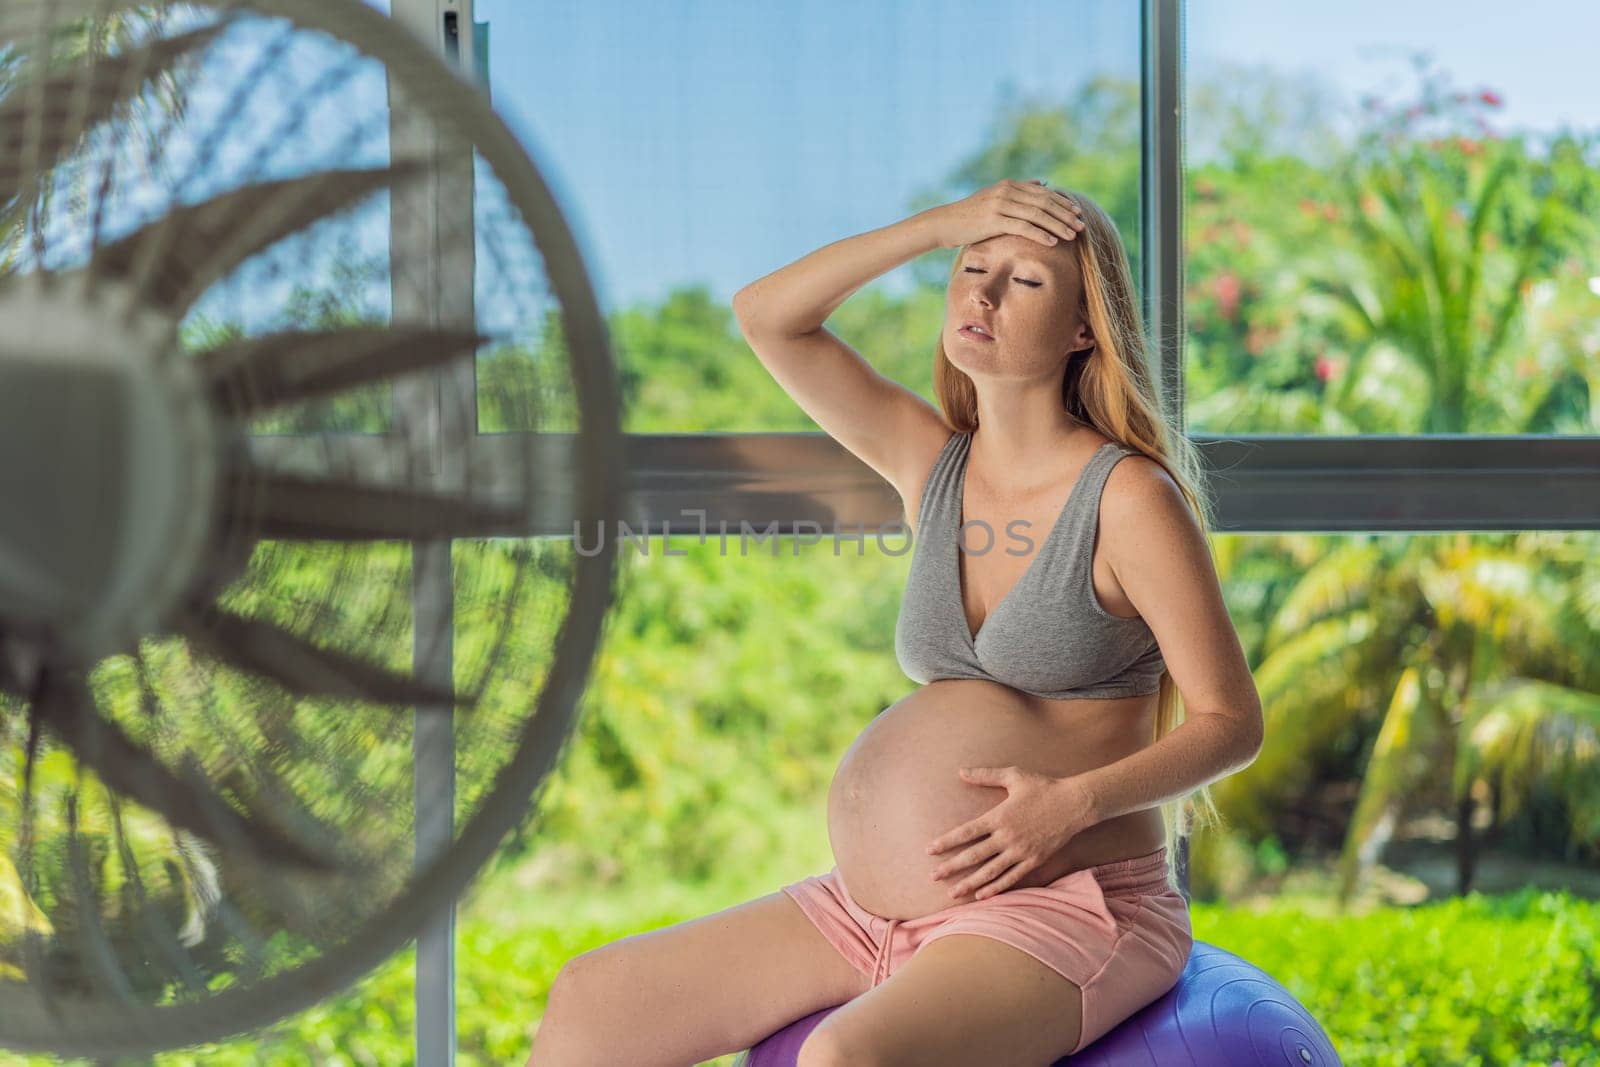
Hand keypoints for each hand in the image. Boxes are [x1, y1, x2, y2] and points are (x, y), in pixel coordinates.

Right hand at [924, 179, 1085, 250]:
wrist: (945, 223)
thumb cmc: (970, 215)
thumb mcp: (994, 197)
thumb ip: (1019, 190)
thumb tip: (1041, 183)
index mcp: (1009, 185)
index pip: (1043, 193)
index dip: (1062, 202)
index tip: (1077, 213)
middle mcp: (1007, 191)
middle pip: (1044, 202)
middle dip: (1065, 215)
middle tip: (1081, 226)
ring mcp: (1000, 205)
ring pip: (1037, 215)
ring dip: (1058, 225)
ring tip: (1072, 236)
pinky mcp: (994, 220)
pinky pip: (1023, 227)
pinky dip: (1040, 234)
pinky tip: (1052, 242)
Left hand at [925, 766, 1095, 899]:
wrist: (1075, 803)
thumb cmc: (1043, 787)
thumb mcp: (1014, 776)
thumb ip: (986, 775)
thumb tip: (961, 771)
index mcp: (999, 816)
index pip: (966, 832)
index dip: (946, 842)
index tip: (929, 850)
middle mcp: (1007, 836)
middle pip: (973, 856)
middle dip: (951, 867)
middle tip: (933, 876)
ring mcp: (1021, 851)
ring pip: (990, 871)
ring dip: (970, 883)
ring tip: (953, 893)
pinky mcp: (1034, 860)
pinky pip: (1011, 878)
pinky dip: (996, 888)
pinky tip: (982, 895)